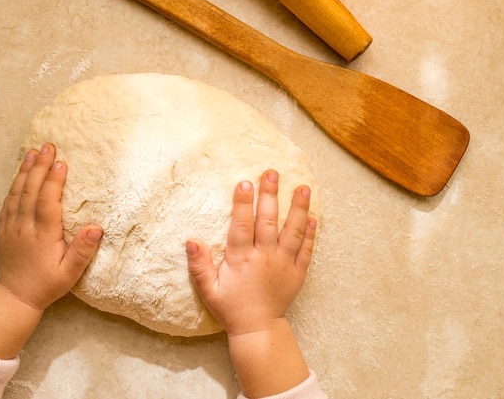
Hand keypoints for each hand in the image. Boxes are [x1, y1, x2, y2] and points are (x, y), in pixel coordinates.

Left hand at [0, 143, 102, 358]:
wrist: (15, 296)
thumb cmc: (48, 284)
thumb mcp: (70, 273)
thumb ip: (83, 251)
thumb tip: (96, 228)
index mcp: (42, 235)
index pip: (48, 202)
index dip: (54, 182)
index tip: (62, 163)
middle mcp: (24, 227)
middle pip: (31, 191)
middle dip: (40, 167)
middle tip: (48, 147)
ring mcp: (11, 226)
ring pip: (17, 192)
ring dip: (25, 171)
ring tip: (33, 152)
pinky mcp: (4, 228)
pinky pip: (8, 201)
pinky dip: (14, 184)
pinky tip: (21, 174)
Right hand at [186, 169, 316, 335]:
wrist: (257, 329)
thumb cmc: (230, 307)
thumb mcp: (208, 290)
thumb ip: (199, 265)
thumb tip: (190, 240)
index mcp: (242, 260)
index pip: (243, 226)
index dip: (244, 203)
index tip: (246, 182)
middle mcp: (265, 258)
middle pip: (269, 222)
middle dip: (271, 196)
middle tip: (273, 173)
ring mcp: (284, 265)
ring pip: (293, 232)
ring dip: (298, 209)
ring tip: (303, 188)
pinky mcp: (297, 273)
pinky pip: (306, 251)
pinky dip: (310, 234)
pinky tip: (314, 217)